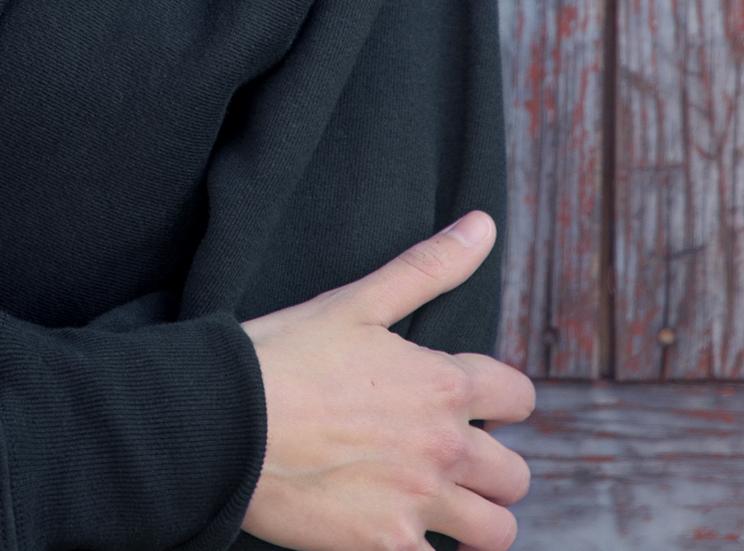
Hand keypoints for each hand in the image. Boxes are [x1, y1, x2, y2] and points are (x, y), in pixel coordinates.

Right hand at [239, 211, 535, 550]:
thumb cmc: (284, 354)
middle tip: (445, 459)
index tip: (469, 404)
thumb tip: (484, 225)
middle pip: (515, 474)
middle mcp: (443, 446)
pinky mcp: (388, 547)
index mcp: (441, 382)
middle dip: (489, 468)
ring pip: (495, 531)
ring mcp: (419, 503)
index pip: (518, 397)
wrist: (225, 421)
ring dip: (475, 520)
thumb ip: (428, 267)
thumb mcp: (356, 302)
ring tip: (438, 507)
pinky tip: (397, 532)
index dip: (497, 400)